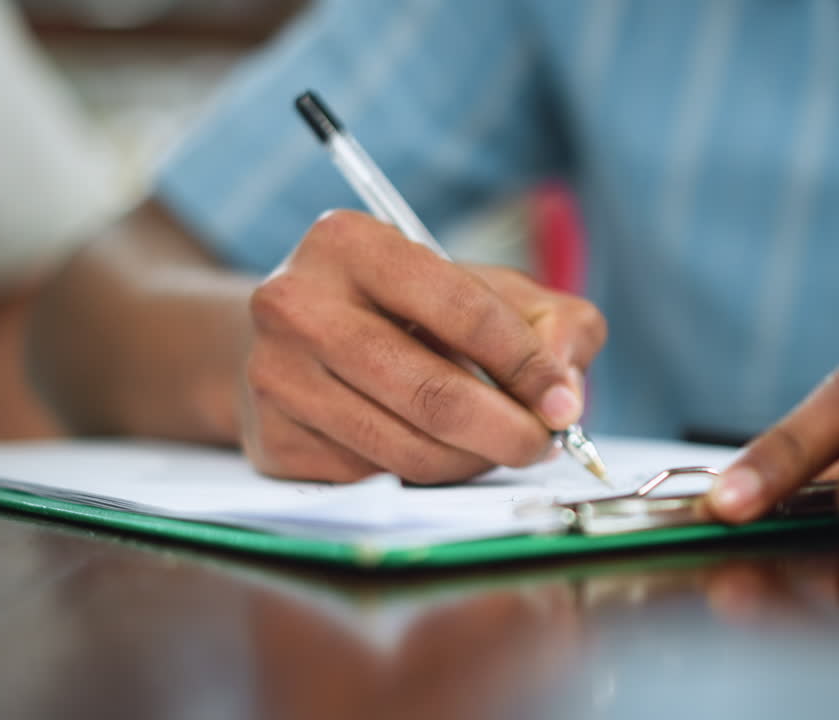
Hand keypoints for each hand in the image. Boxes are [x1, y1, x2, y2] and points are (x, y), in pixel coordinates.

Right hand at [240, 210, 606, 482]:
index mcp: (351, 242)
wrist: (297, 340)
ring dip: (473, 462)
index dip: (527, 365)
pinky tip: (439, 452)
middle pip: (433, 393)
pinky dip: (426, 478)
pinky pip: (376, 479)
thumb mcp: (485, 288)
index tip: (563, 403)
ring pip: (408, 449)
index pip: (463, 310)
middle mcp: (297, 305)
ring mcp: (275, 377)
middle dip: (508, 431)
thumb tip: (565, 394)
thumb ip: (551, 322)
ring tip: (496, 447)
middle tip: (541, 444)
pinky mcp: (273, 442)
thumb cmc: (410, 310)